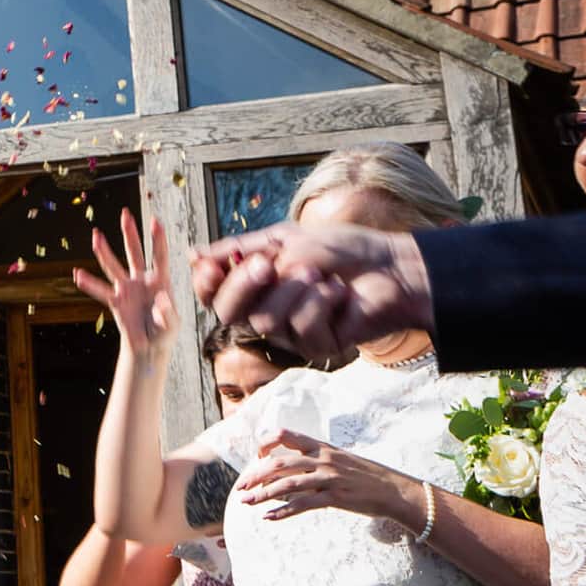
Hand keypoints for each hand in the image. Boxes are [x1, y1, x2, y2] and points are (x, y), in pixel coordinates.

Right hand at [72, 209, 176, 361]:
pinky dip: (89, 284)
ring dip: (105, 252)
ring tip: (96, 236)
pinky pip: (100, 291)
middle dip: (130, 233)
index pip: (160, 256)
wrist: (149, 347)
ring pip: (114, 267)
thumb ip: (168, 313)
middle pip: (135, 253)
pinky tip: (78, 275)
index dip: (158, 239)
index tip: (155, 221)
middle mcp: (142, 280)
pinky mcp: (116, 302)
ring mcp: (127, 289)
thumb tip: (161, 300)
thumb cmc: (165, 333)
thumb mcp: (172, 325)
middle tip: (125, 214)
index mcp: (161, 281)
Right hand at [190, 221, 434, 358]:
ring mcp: (291, 333)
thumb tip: (193, 254)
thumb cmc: (341, 249)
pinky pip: (302, 327)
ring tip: (322, 273)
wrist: (391, 265)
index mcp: (255, 287)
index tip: (212, 266)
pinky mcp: (318, 346)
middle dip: (245, 285)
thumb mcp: (285, 238)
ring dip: (296, 288)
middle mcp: (266, 313)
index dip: (206, 284)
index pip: (213, 295)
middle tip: (270, 262)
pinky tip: (340, 294)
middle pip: (228, 313)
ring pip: (266, 320)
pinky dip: (322, 301)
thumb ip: (241, 249)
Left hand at [235, 429, 424, 526]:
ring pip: (287, 485)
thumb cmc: (364, 475)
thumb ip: (314, 458)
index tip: (256, 458)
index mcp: (322, 446)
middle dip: (255, 475)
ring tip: (246, 503)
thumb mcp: (338, 458)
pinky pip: (303, 504)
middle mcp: (323, 459)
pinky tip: (269, 517)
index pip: (285, 435)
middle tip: (241, 488)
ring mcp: (330, 478)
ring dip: (262, 495)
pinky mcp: (336, 498)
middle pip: (279, 463)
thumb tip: (287, 466)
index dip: (265, 444)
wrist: (395, 490)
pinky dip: (283, 511)